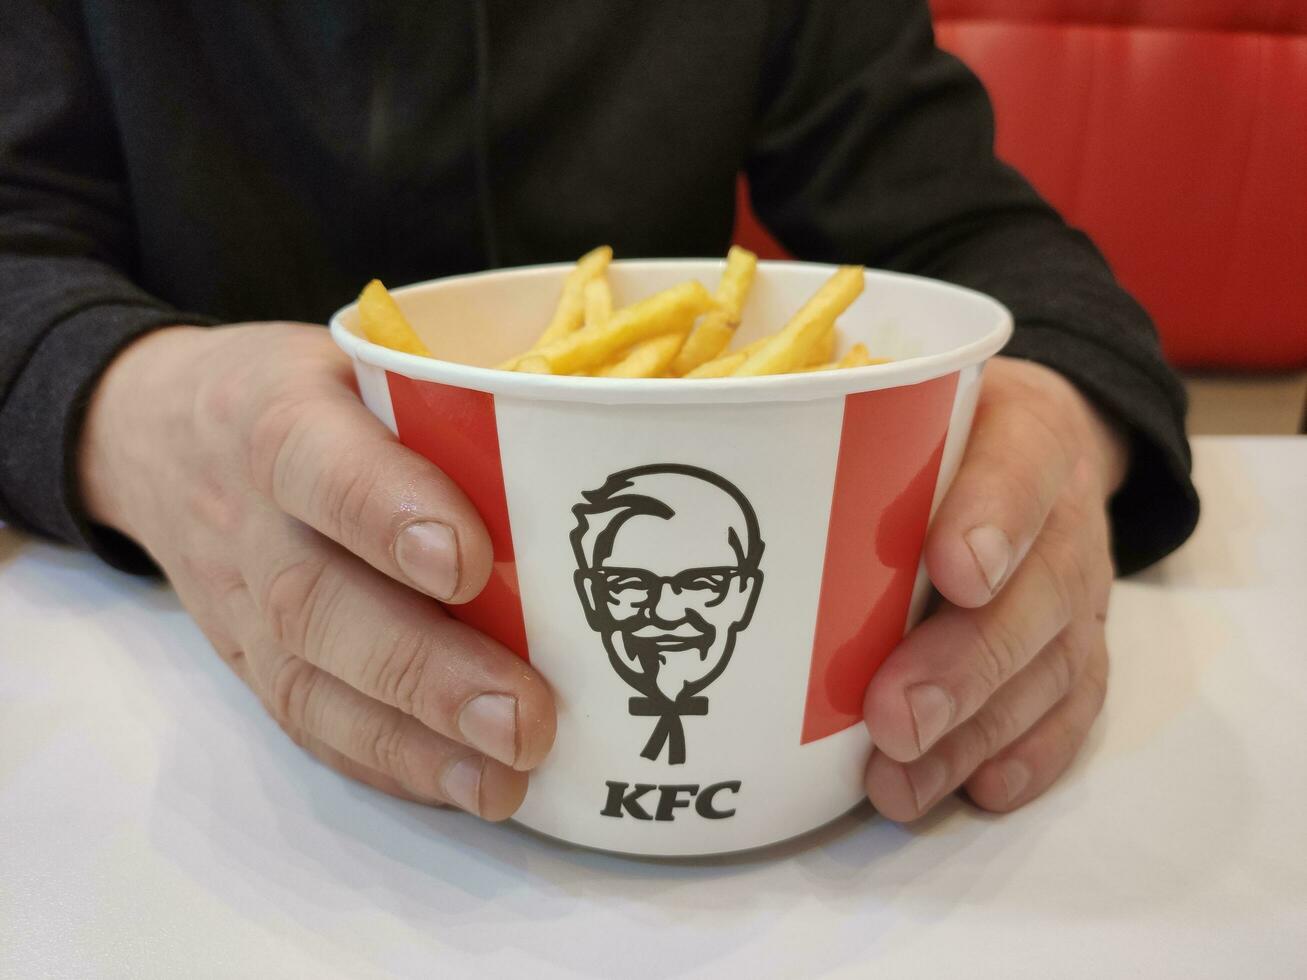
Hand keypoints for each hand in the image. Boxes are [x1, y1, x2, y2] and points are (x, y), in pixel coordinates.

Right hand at [80, 324, 555, 817]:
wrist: (167, 436)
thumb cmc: (309, 393)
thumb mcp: (359, 358)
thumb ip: (449, 394)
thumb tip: (593, 437)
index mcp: (279, 419)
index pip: (319, 464)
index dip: (387, 513)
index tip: (466, 562)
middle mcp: (252, 520)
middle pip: (316, 602)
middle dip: (425, 669)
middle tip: (522, 717)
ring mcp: (241, 604)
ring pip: (310, 682)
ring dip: (415, 741)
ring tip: (506, 776)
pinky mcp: (251, 663)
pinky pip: (308, 724)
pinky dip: (391, 764)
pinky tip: (467, 785)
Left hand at [863, 356, 1127, 818]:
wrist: (1039, 452)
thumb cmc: (942, 434)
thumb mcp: (911, 405)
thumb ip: (861, 435)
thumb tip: (753, 485)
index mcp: (1027, 430)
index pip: (1022, 463)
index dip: (995, 519)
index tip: (955, 572)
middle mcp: (1067, 514)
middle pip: (1039, 591)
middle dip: (964, 665)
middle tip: (895, 719)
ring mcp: (1082, 588)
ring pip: (1051, 666)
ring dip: (977, 734)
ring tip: (902, 785)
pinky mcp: (1083, 645)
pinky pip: (1074, 705)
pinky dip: (1030, 754)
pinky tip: (978, 789)